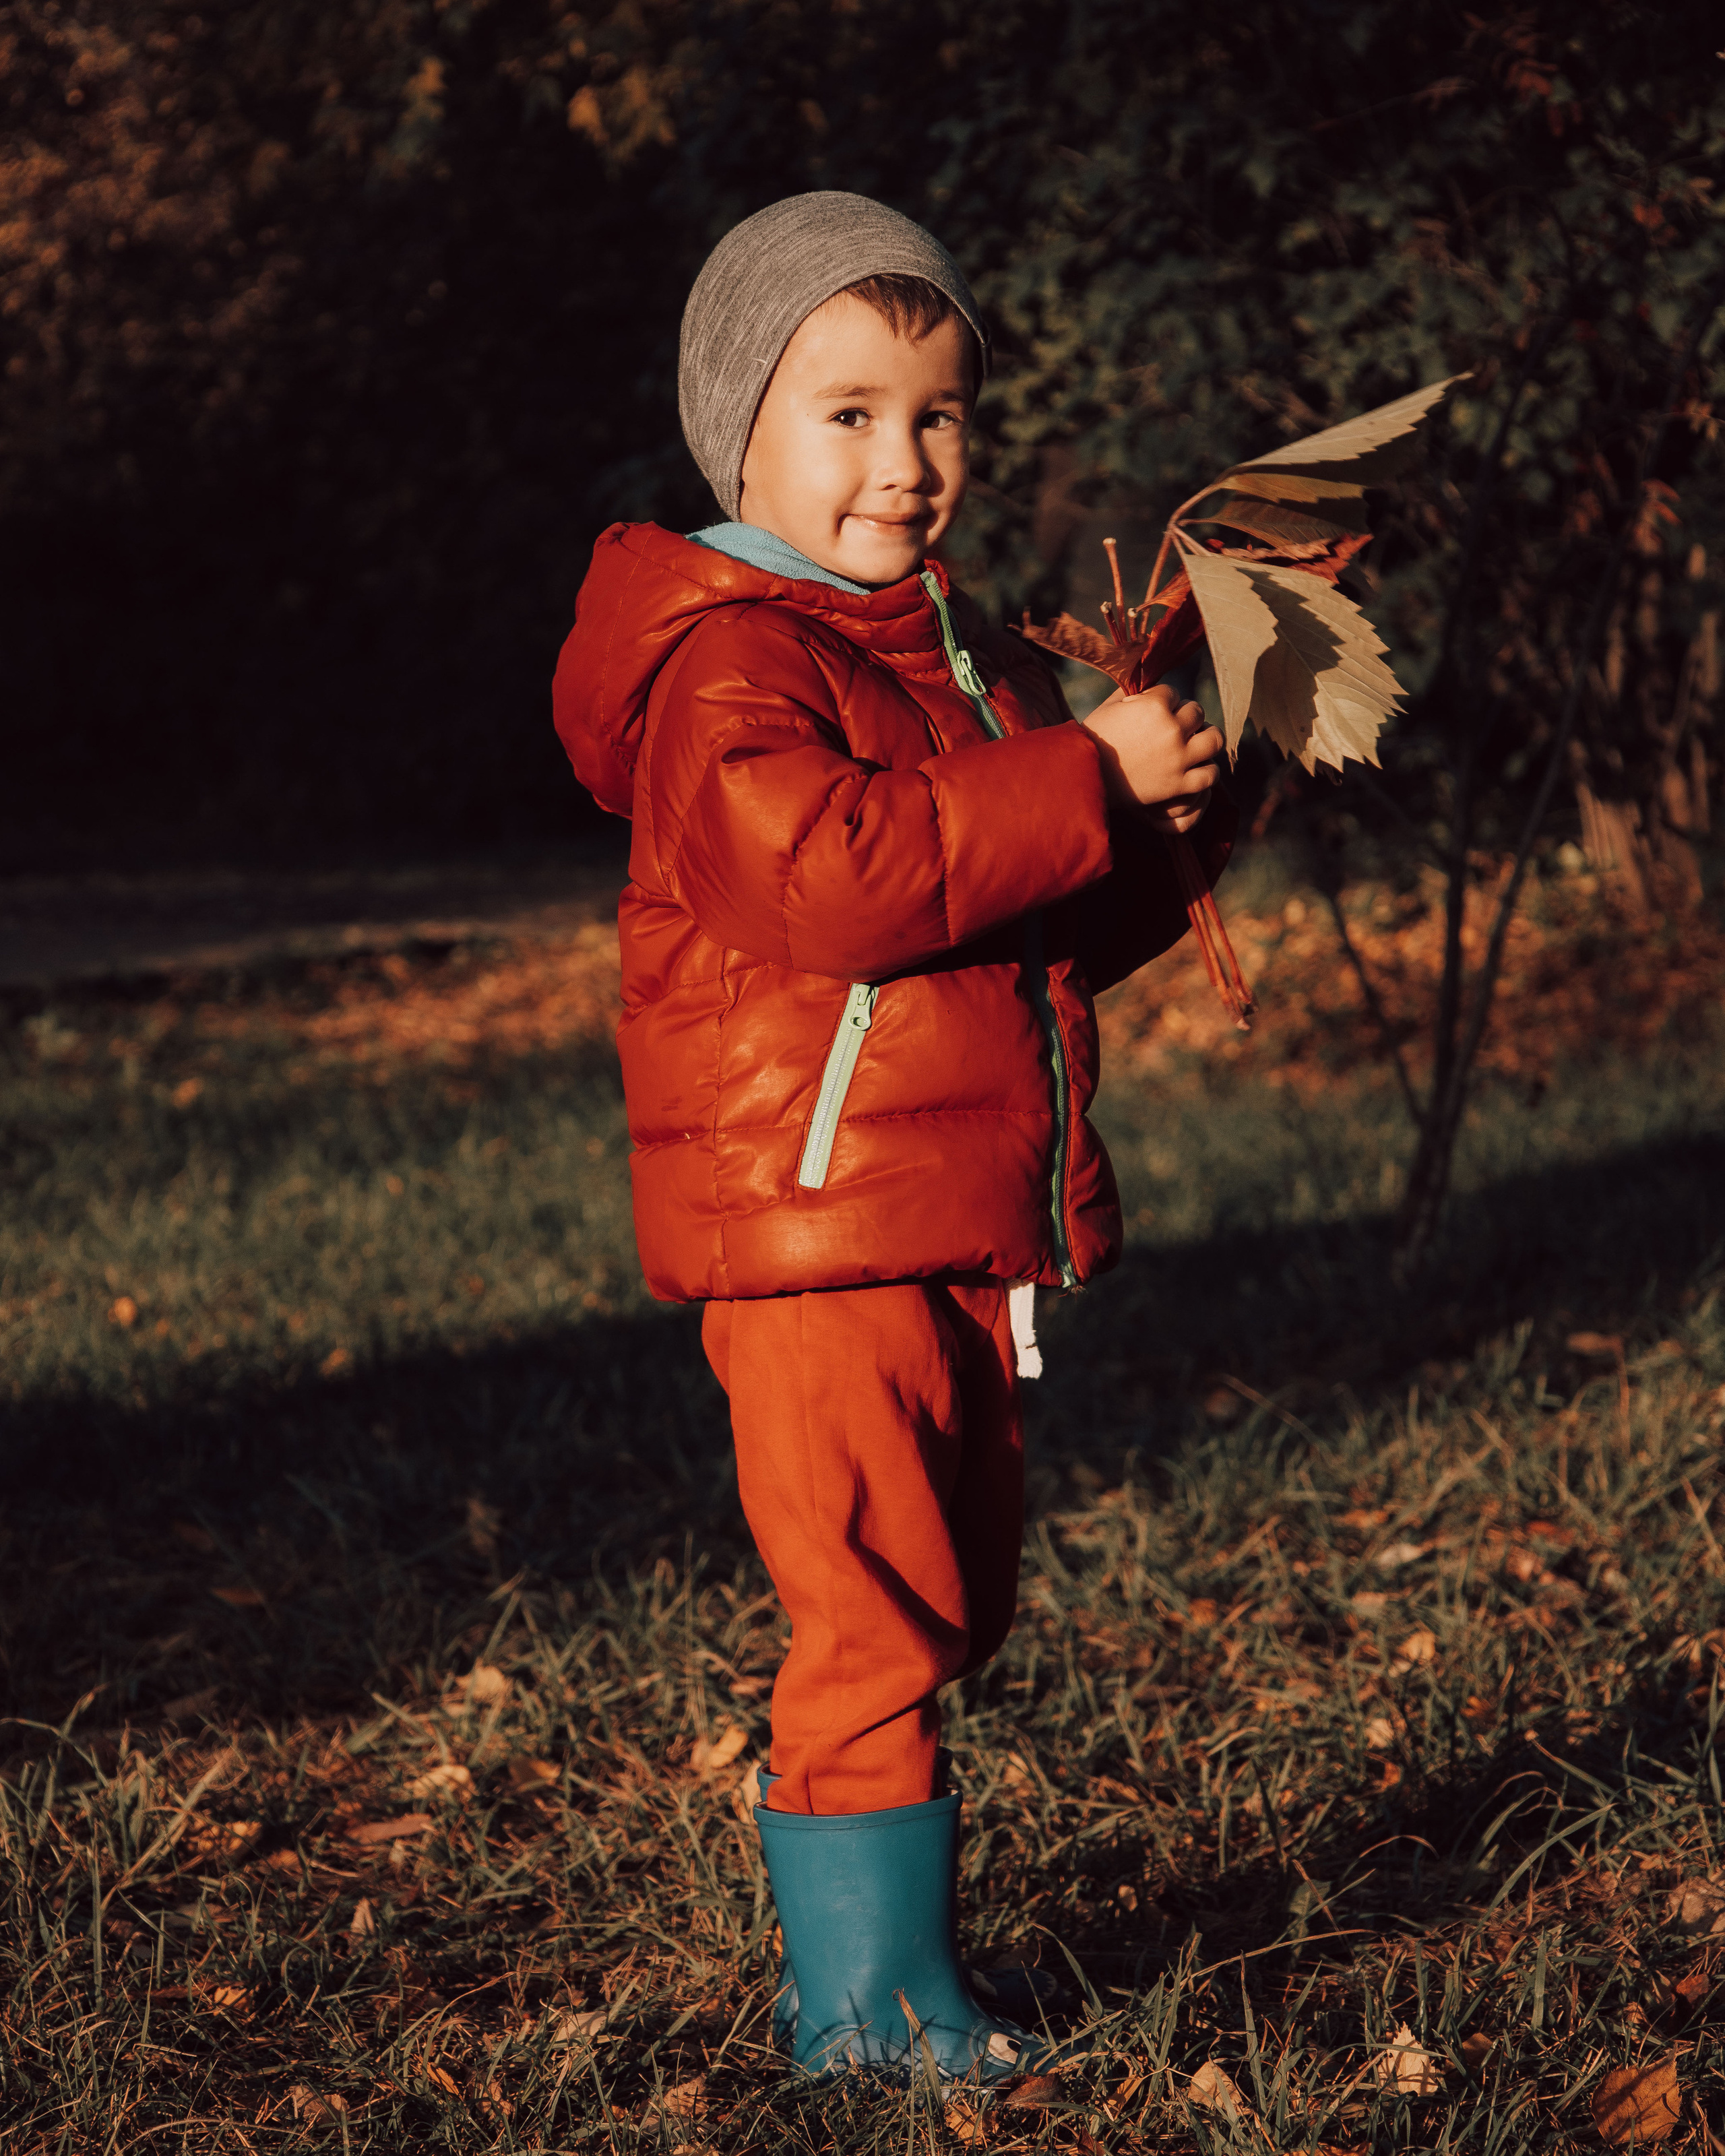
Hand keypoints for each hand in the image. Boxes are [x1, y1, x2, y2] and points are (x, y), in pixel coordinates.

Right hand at [1083, 683, 1222, 832]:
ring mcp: (1178, 758)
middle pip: (1197, 711)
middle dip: (1185, 715)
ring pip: (1214, 739)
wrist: (1083, 777)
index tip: (1153, 711)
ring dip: (1207, 737)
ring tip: (1198, 741)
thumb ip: (1133, 689)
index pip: (1174, 692)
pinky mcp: (1178, 784)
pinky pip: (1210, 774)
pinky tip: (1197, 767)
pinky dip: (1208, 771)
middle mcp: (1171, 729)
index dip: (1163, 700)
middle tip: (1175, 725)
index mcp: (1154, 706)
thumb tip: (1148, 676)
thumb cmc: (1092, 739)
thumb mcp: (1110, 706)